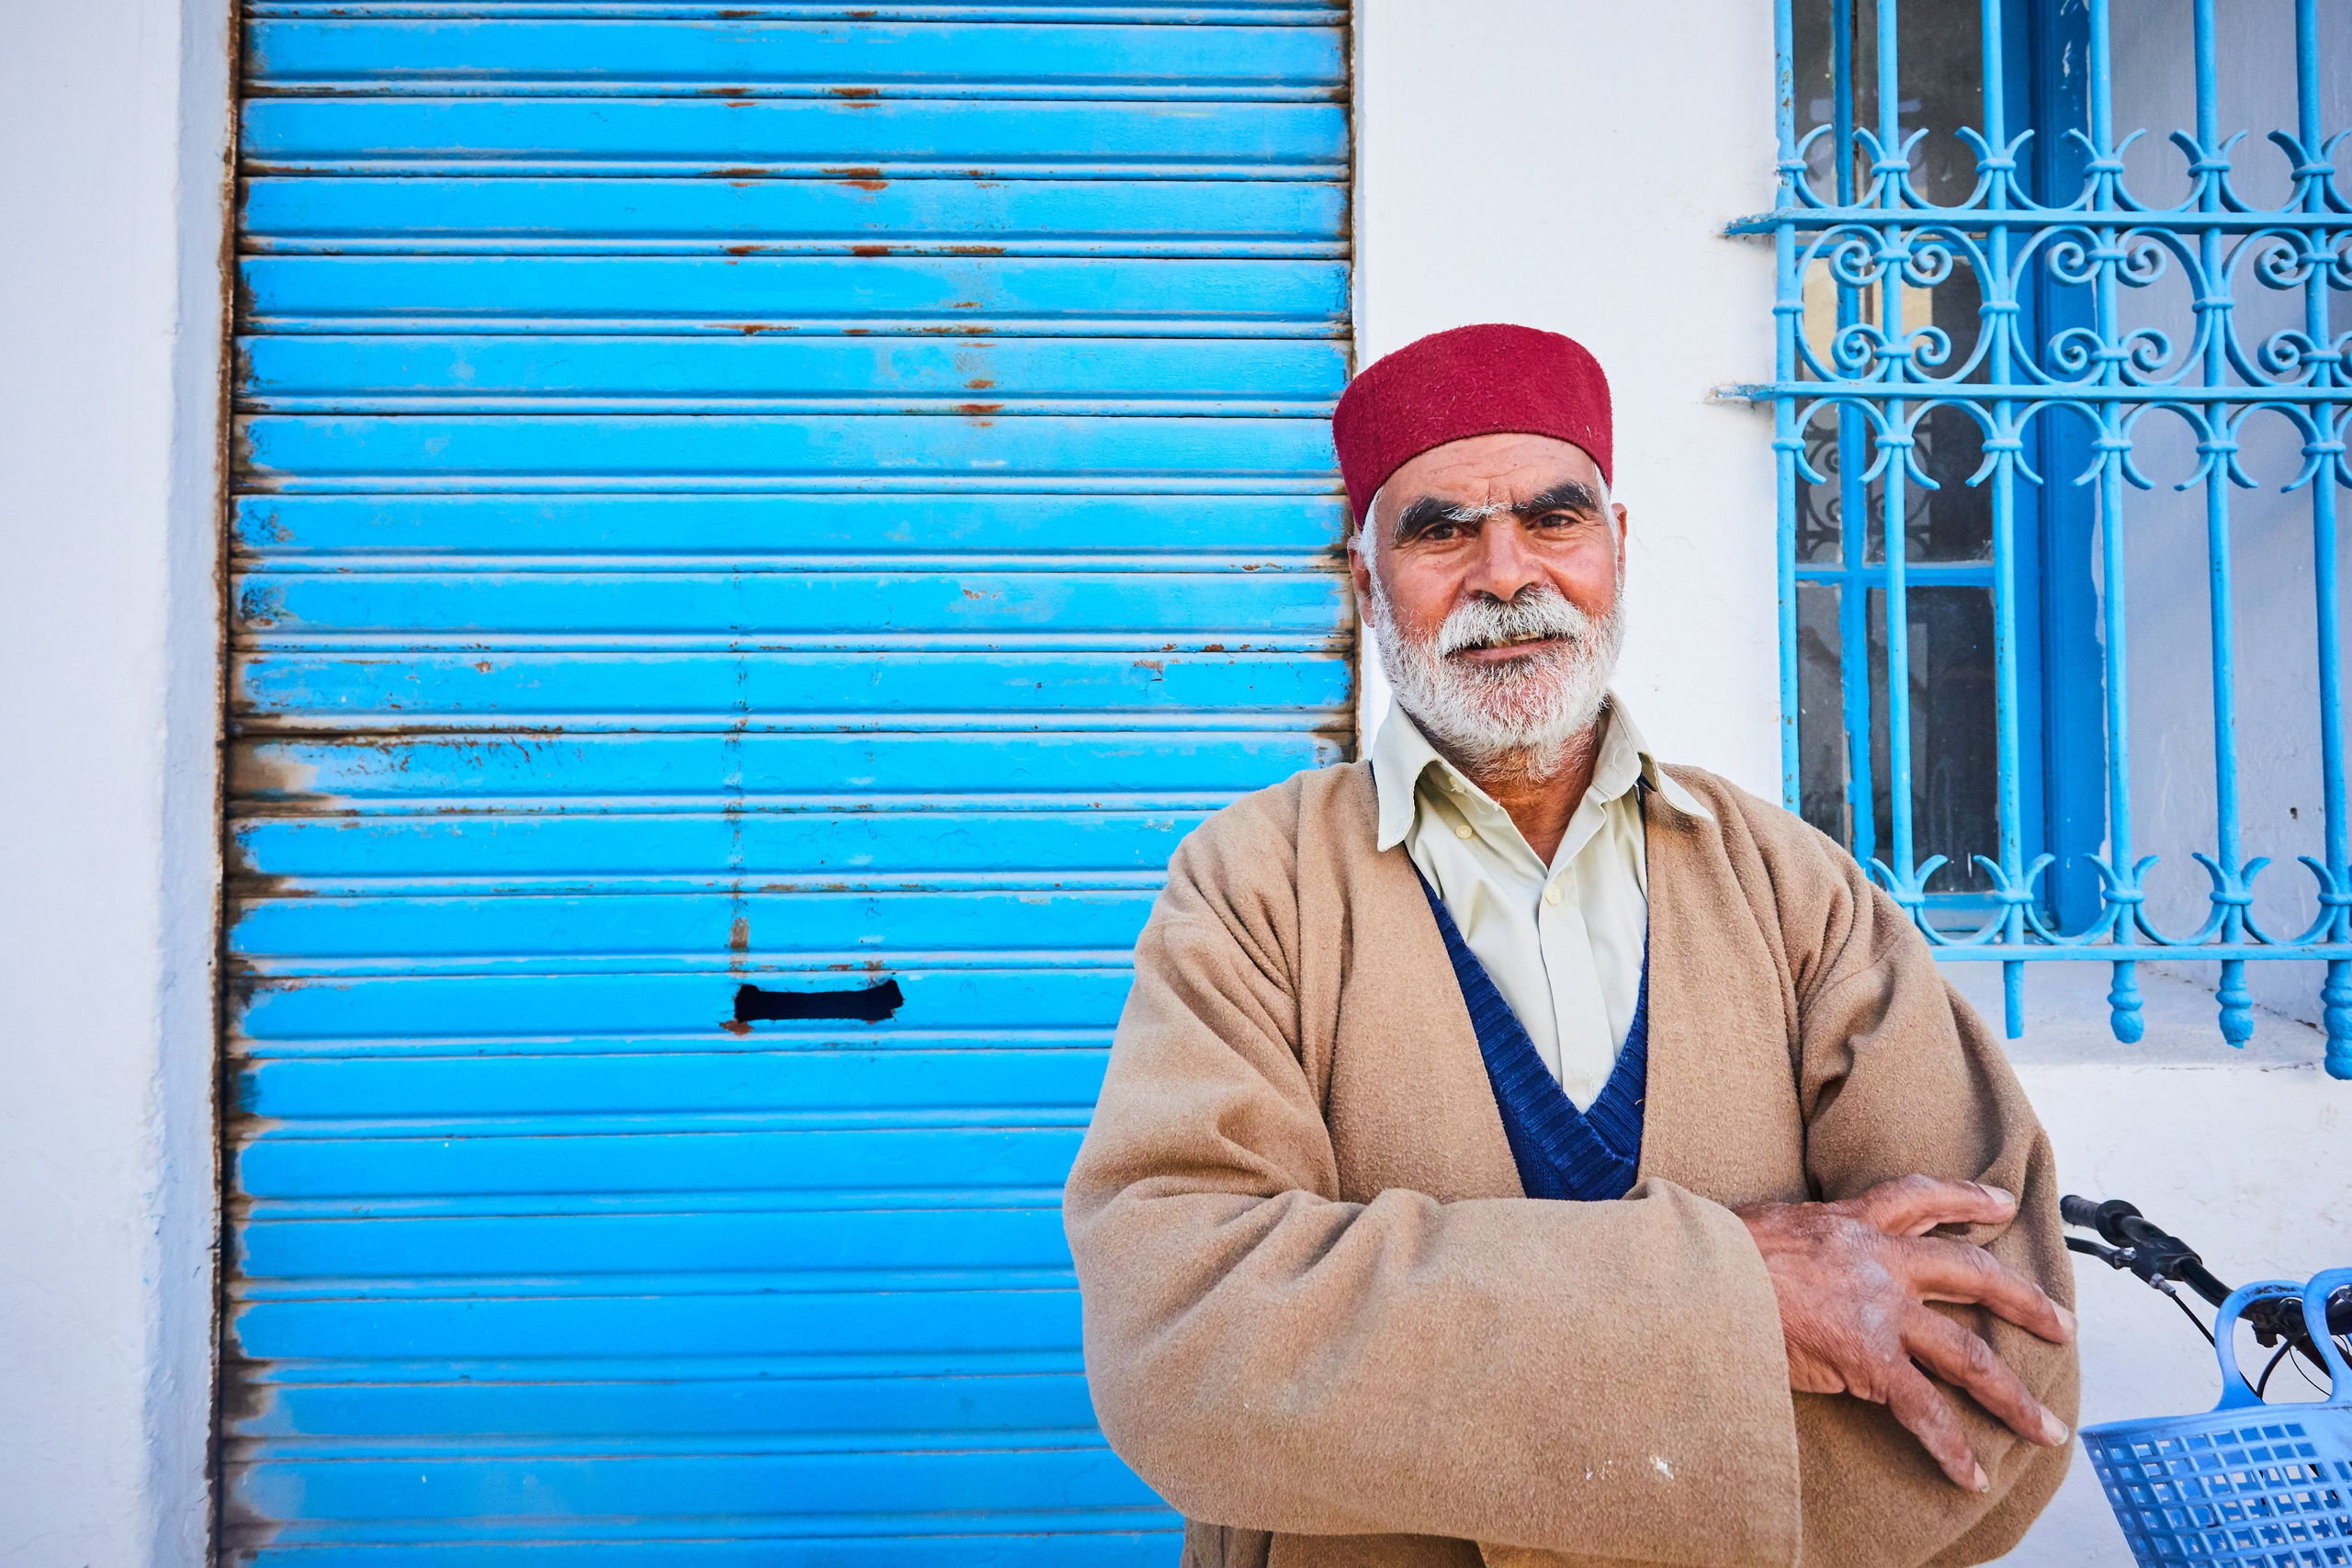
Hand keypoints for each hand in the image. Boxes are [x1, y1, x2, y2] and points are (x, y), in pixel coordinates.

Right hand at [1737, 1175, 2076, 1491]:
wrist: (1705, 1275)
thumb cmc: (1719, 1251)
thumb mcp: (1769, 1224)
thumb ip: (1800, 1236)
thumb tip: (1790, 1249)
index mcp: (1852, 1223)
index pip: (1919, 1198)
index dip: (1967, 1199)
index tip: (2002, 1204)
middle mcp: (1880, 1262)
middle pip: (1971, 1273)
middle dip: (2023, 1300)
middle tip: (2062, 1323)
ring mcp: (1882, 1312)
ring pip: (1968, 1354)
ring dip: (2012, 1395)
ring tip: (2044, 1426)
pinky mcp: (1870, 1359)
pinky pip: (1923, 1409)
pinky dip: (1950, 1446)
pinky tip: (1970, 1474)